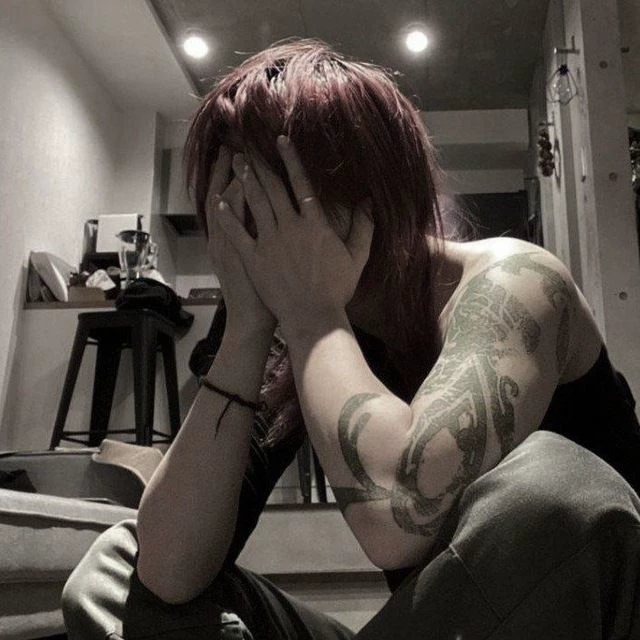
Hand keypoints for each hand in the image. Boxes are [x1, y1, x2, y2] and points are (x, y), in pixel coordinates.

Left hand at [217, 136, 373, 332]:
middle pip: (272, 188)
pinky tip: (220, 202)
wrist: (313, 317)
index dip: (290, 160)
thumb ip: (364, 227)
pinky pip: (237, 233)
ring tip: (237, 163)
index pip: (301, 183)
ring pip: (254, 203)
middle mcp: (290, 227)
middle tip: (247, 145)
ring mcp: (269, 242)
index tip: (280, 141)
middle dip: (260, 163)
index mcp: (314, 224)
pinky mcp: (254, 259)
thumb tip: (368, 202)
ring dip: (245, 180)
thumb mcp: (357, 257)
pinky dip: (228, 216)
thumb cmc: (337, 289)